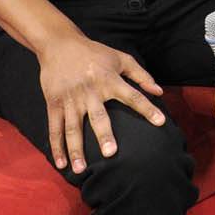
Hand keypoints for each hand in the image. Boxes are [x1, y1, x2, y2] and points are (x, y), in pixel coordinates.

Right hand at [37, 31, 165, 173]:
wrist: (60, 45)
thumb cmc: (95, 53)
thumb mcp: (121, 59)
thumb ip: (142, 76)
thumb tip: (160, 92)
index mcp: (109, 79)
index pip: (133, 96)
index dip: (147, 109)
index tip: (161, 122)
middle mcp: (90, 91)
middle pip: (98, 116)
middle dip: (104, 135)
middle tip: (110, 154)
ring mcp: (70, 99)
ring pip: (72, 128)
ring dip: (75, 149)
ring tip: (80, 169)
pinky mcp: (53, 103)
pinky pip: (54, 128)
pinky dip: (56, 146)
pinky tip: (61, 163)